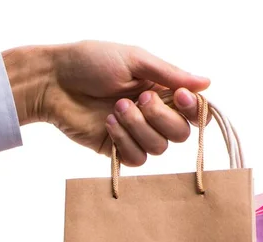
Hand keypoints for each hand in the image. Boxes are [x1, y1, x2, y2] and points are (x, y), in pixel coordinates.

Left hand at [3, 41, 209, 166]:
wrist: (55, 81)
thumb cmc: (92, 62)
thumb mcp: (135, 60)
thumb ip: (170, 74)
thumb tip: (207, 82)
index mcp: (162, 92)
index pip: (194, 113)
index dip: (193, 111)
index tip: (178, 96)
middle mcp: (153, 116)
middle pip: (180, 135)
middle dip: (161, 118)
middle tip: (139, 98)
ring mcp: (135, 135)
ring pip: (158, 149)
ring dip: (138, 127)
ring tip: (116, 108)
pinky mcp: (117, 151)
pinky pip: (137, 159)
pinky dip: (125, 141)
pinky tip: (108, 124)